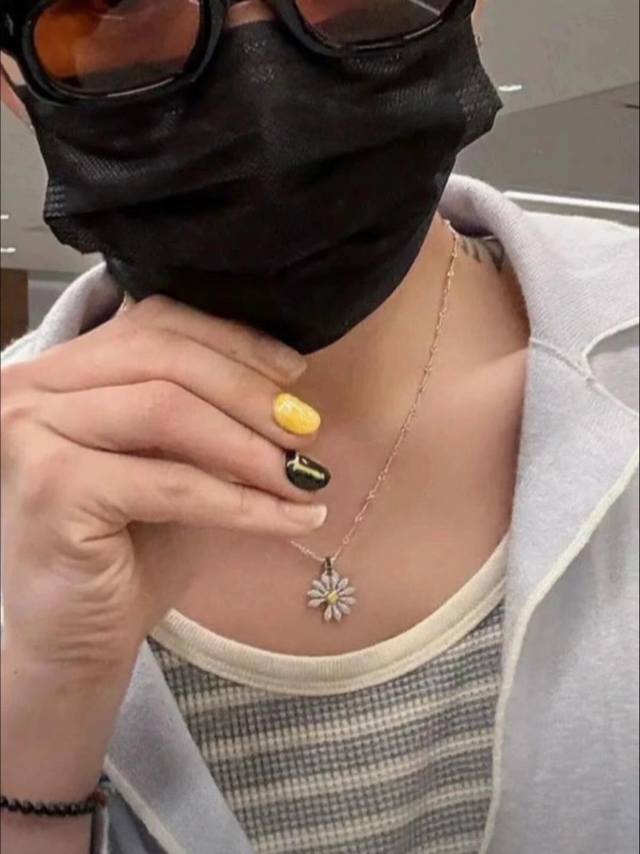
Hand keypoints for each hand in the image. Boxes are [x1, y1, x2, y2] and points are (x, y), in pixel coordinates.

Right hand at [0, 295, 327, 672]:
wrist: (73, 641)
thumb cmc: (126, 551)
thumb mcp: (171, 462)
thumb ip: (204, 413)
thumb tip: (288, 385)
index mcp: (58, 371)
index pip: (154, 322)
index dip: (233, 342)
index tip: (295, 375)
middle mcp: (28, 386)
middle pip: (163, 356)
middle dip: (249, 392)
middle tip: (306, 430)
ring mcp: (29, 432)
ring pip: (168, 410)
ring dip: (252, 447)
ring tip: (305, 476)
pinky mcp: (51, 487)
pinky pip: (172, 482)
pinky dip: (243, 502)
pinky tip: (292, 519)